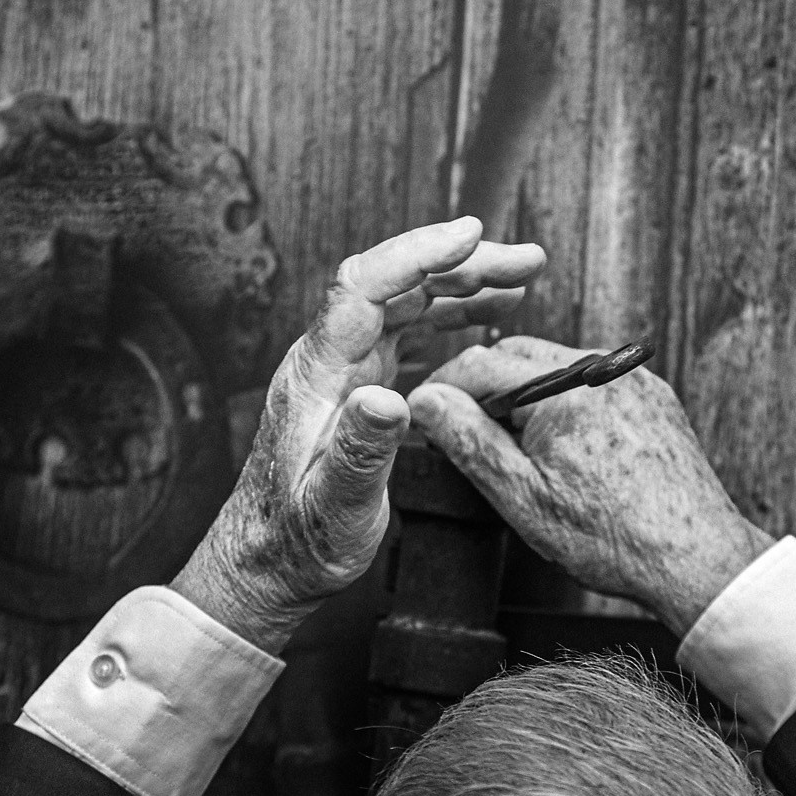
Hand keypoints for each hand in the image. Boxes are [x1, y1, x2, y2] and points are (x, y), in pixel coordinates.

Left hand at [172, 218, 544, 651]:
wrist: (269, 561)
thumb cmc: (298, 539)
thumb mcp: (334, 504)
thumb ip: (359, 450)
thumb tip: (384, 398)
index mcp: (318, 375)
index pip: (366, 287)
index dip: (419, 252)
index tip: (470, 234)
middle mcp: (328, 361)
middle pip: (395, 283)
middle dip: (461, 262)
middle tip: (526, 260)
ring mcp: (342, 370)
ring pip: (405, 303)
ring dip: (461, 284)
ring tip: (520, 279)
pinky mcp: (356, 387)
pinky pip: (406, 333)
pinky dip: (448, 318)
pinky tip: (483, 319)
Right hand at [408, 336, 772, 635]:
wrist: (694, 557)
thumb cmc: (612, 537)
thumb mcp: (521, 496)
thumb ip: (468, 440)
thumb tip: (425, 400)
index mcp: (564, 387)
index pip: (479, 363)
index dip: (442, 389)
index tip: (425, 416)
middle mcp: (601, 368)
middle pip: (518, 356)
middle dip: (485, 390)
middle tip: (468, 438)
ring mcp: (631, 378)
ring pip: (555, 369)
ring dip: (526, 397)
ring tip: (519, 453)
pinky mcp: (652, 396)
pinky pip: (592, 383)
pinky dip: (566, 404)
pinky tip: (566, 452)